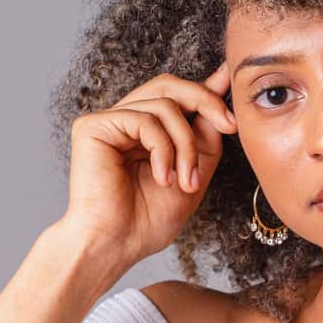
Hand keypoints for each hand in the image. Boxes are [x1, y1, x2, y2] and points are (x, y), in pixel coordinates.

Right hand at [59, 62, 236, 266]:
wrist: (116, 245)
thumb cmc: (149, 220)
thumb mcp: (194, 171)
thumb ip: (205, 135)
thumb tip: (220, 93)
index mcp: (147, 132)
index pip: (177, 97)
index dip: (205, 86)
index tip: (229, 77)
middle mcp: (126, 122)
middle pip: (169, 87)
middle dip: (206, 101)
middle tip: (230, 125)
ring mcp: (109, 122)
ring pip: (164, 105)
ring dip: (185, 145)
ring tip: (186, 179)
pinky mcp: (93, 127)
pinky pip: (143, 120)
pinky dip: (163, 149)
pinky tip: (162, 177)